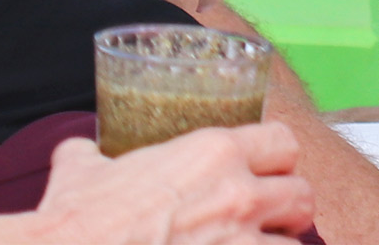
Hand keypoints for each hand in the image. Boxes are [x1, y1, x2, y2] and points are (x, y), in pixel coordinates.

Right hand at [20, 122, 313, 243]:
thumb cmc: (75, 222)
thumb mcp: (82, 170)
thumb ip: (92, 155)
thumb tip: (79, 152)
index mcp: (212, 153)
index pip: (283, 143)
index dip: (276, 161)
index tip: (264, 175)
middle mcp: (238, 194)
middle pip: (303, 195)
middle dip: (287, 211)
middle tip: (263, 222)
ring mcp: (241, 242)